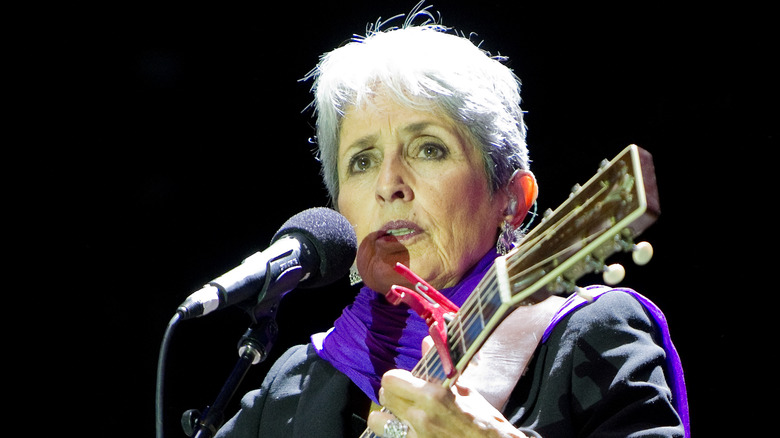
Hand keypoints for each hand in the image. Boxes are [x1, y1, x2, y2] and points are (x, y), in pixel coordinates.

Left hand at [367, 339, 526, 437]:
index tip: (406, 379)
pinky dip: (395, 430)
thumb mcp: (464, 388)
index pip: (391, 379)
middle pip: (383, 396)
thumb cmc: (482, 419)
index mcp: (433, 395)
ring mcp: (415, 436)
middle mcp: (420, 416)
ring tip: (400, 414)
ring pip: (377, 420)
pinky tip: (409, 429)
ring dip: (386, 415)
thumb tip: (427, 340)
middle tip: (405, 394)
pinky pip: (389, 435)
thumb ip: (439, 366)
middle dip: (392, 392)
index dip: (397, 378)